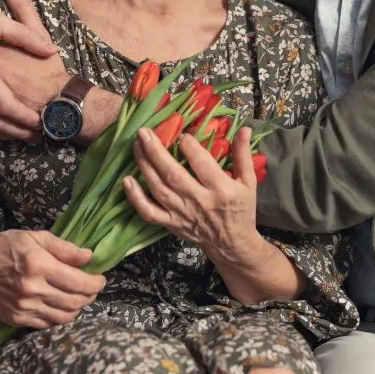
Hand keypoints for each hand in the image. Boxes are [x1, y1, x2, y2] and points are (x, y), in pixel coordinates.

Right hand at [0, 230, 106, 328]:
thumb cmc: (7, 247)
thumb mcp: (36, 237)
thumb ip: (64, 248)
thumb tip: (89, 257)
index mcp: (39, 266)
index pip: (79, 282)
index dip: (96, 283)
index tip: (100, 278)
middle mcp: (32, 290)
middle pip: (75, 302)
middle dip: (90, 296)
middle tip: (93, 287)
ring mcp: (24, 307)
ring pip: (65, 316)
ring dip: (78, 308)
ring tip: (79, 296)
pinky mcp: (17, 319)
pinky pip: (48, 324)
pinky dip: (60, 316)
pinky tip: (61, 304)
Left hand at [125, 127, 265, 265]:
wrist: (232, 244)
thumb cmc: (241, 210)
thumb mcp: (249, 182)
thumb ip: (243, 154)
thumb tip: (244, 129)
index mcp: (221, 189)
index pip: (201, 163)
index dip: (189, 146)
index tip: (181, 134)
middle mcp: (199, 201)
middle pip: (173, 174)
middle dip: (156, 151)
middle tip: (144, 132)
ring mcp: (182, 213)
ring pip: (158, 188)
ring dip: (144, 166)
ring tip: (136, 146)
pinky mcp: (171, 223)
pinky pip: (149, 211)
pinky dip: (135, 198)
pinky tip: (126, 180)